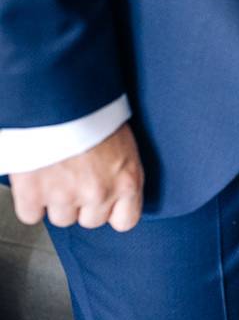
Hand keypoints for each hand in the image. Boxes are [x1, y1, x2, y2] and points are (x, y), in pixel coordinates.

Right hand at [9, 122, 143, 231]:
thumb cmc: (95, 111)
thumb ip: (119, 170)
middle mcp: (99, 193)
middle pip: (91, 221)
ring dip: (57, 202)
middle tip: (77, 179)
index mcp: (127, 180)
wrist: (61, 98)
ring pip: (61, 219)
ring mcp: (65, 196)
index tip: (106, 203)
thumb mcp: (123, 141)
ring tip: (57, 174)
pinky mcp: (33, 194)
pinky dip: (30, 201)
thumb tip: (114, 182)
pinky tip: (36, 180)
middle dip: (83, 205)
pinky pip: (31, 215)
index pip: (126, 221)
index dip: (112, 212)